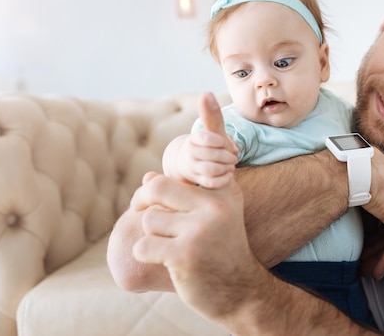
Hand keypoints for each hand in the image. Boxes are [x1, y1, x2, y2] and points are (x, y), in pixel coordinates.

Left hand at [132, 92, 261, 320]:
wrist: (239, 290)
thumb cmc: (222, 247)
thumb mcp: (218, 214)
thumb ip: (192, 191)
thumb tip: (147, 177)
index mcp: (224, 192)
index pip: (213, 152)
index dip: (211, 122)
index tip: (206, 95)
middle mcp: (216, 205)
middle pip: (157, 187)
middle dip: (149, 205)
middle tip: (159, 221)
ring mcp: (201, 229)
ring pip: (147, 219)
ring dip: (151, 237)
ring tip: (173, 247)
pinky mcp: (185, 254)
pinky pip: (143, 244)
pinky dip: (147, 254)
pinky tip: (168, 262)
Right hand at [162, 92, 237, 188]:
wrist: (193, 166)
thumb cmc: (208, 146)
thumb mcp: (212, 130)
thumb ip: (212, 114)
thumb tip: (206, 92)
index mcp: (193, 139)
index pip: (205, 138)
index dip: (219, 141)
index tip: (224, 143)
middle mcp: (189, 154)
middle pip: (212, 155)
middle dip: (227, 155)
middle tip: (233, 156)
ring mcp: (192, 170)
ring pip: (211, 169)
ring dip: (226, 167)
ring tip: (231, 165)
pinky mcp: (198, 183)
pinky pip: (212, 183)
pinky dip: (224, 179)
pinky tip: (227, 174)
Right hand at [359, 150, 383, 279]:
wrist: (356, 170)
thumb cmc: (355, 176)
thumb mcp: (368, 194)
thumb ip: (373, 213)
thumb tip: (366, 231)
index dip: (380, 239)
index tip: (366, 251)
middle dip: (379, 251)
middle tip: (365, 265)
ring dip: (381, 259)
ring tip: (366, 271)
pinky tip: (375, 272)